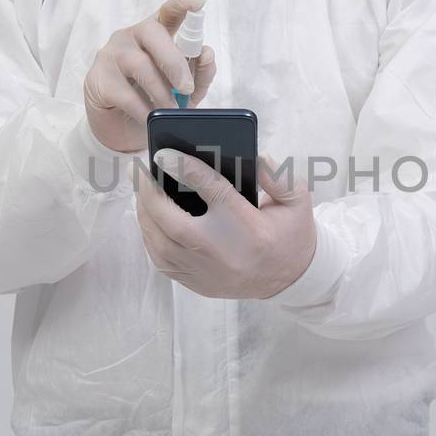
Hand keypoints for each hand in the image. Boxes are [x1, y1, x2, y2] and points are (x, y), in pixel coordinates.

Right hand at [83, 0, 218, 152]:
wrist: (123, 132)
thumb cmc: (155, 101)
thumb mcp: (185, 91)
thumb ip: (200, 73)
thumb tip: (207, 54)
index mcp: (155, 34)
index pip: (167, 12)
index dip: (182, 5)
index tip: (199, 0)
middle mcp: (131, 37)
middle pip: (152, 33)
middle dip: (174, 61)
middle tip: (186, 88)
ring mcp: (111, 55)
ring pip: (139, 64)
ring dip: (160, 91)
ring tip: (171, 110)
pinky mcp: (98, 79)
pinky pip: (125, 93)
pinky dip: (143, 109)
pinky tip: (150, 118)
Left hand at [136, 149, 316, 299]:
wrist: (291, 280)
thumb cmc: (290, 234)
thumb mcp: (296, 199)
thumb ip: (278, 175)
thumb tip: (255, 156)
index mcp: (249, 227)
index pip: (212, 190)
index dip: (185, 168)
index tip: (163, 153)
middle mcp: (223, 252)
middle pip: (172, 220)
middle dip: (149, 192)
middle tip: (139, 168)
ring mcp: (206, 271)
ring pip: (159, 242)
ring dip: (145, 213)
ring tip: (140, 188)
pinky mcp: (196, 283)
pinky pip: (160, 258)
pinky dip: (150, 234)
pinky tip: (148, 215)